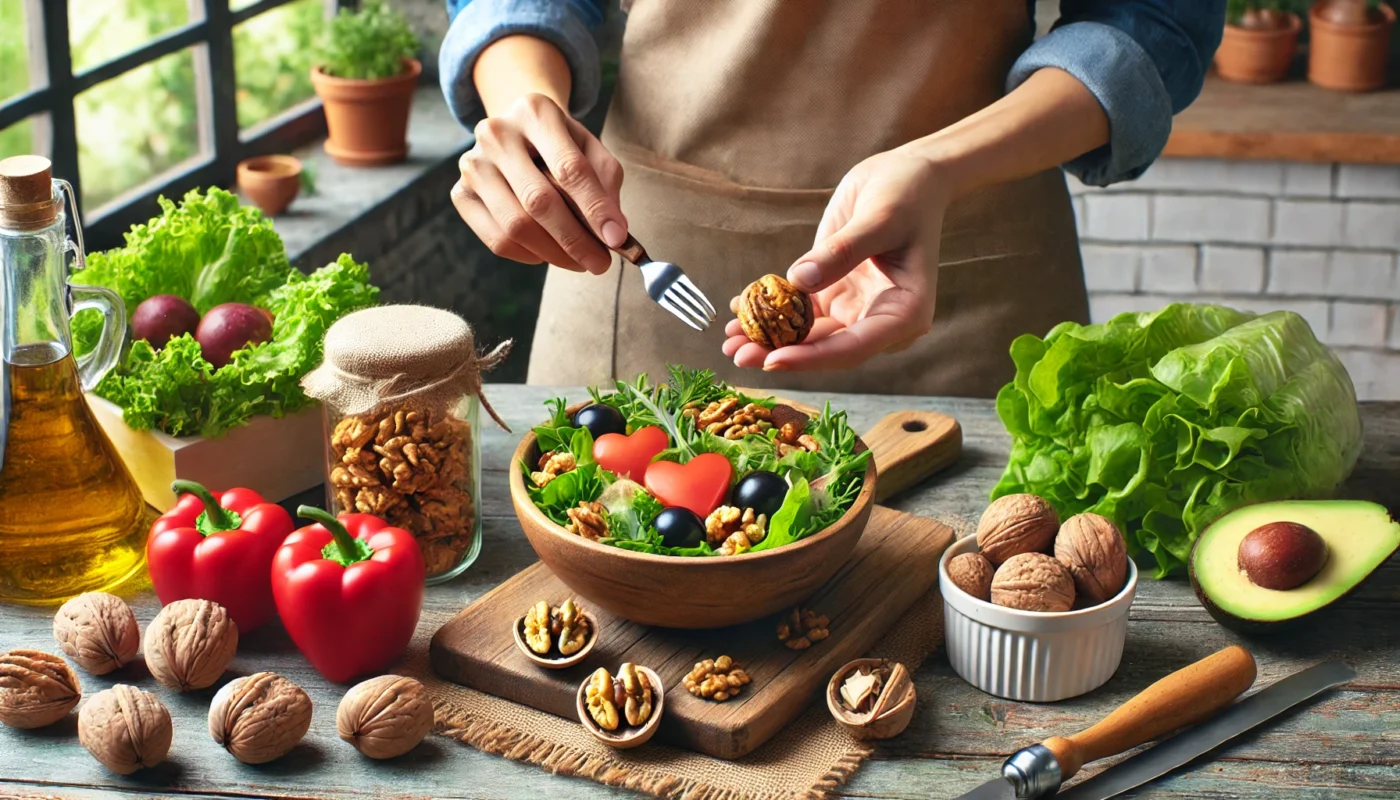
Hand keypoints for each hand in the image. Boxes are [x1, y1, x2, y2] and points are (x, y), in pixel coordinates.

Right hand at [451, 93, 625, 273]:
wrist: (516, 132)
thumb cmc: (560, 144)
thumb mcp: (590, 149)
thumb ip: (606, 183)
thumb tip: (614, 232)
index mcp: (535, 112)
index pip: (569, 168)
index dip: (595, 208)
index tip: (617, 239)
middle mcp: (496, 133)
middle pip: (538, 201)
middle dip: (575, 240)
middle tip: (600, 263)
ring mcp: (473, 164)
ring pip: (515, 226)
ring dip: (554, 254)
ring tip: (580, 261)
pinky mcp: (460, 193)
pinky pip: (497, 240)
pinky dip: (529, 255)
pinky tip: (549, 253)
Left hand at [723, 149, 947, 370]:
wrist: (908, 175)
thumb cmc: (907, 194)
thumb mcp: (879, 218)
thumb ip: (842, 251)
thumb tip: (798, 280)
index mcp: (904, 313)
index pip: (854, 346)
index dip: (812, 357)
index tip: (772, 359)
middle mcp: (880, 320)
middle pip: (825, 348)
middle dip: (779, 352)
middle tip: (736, 354)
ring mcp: (855, 309)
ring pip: (807, 334)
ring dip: (768, 337)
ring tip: (728, 339)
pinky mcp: (834, 292)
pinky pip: (798, 311)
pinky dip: (770, 311)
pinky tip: (738, 308)